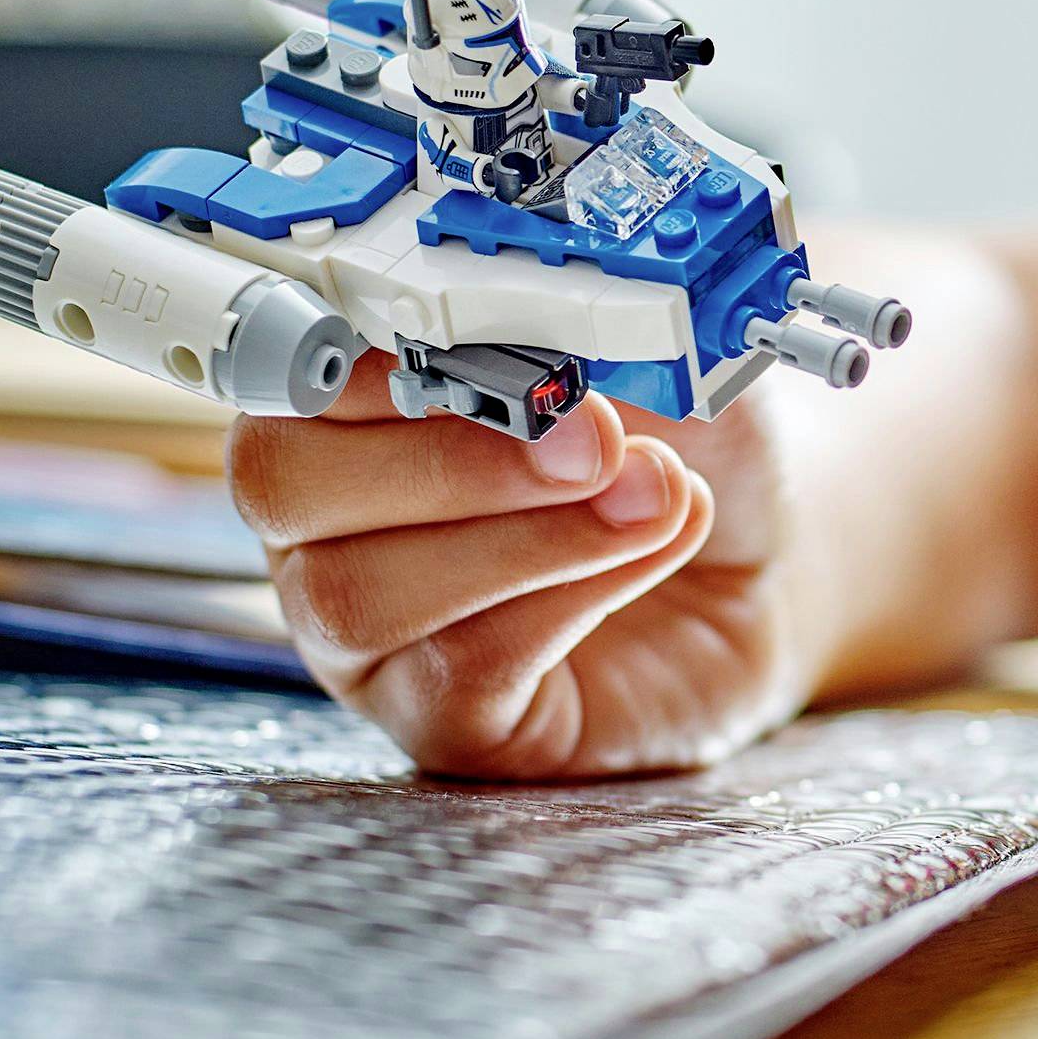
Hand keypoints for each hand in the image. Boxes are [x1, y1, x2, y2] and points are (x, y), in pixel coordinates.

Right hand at [228, 352, 811, 778]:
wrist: (758, 567)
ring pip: (361, 591)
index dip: (356, 357)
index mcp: (343, 408)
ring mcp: (369, 639)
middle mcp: (326, 526)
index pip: (279, 374)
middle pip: (286, 486)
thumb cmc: (676, 447)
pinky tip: (654, 546)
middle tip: (594, 436)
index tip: (470, 339)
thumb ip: (579, 322)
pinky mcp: (442, 723)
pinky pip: (457, 670)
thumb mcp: (643, 353)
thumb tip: (555, 315)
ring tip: (651, 495)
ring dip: (526, 536)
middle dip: (448, 454)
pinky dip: (570, 598)